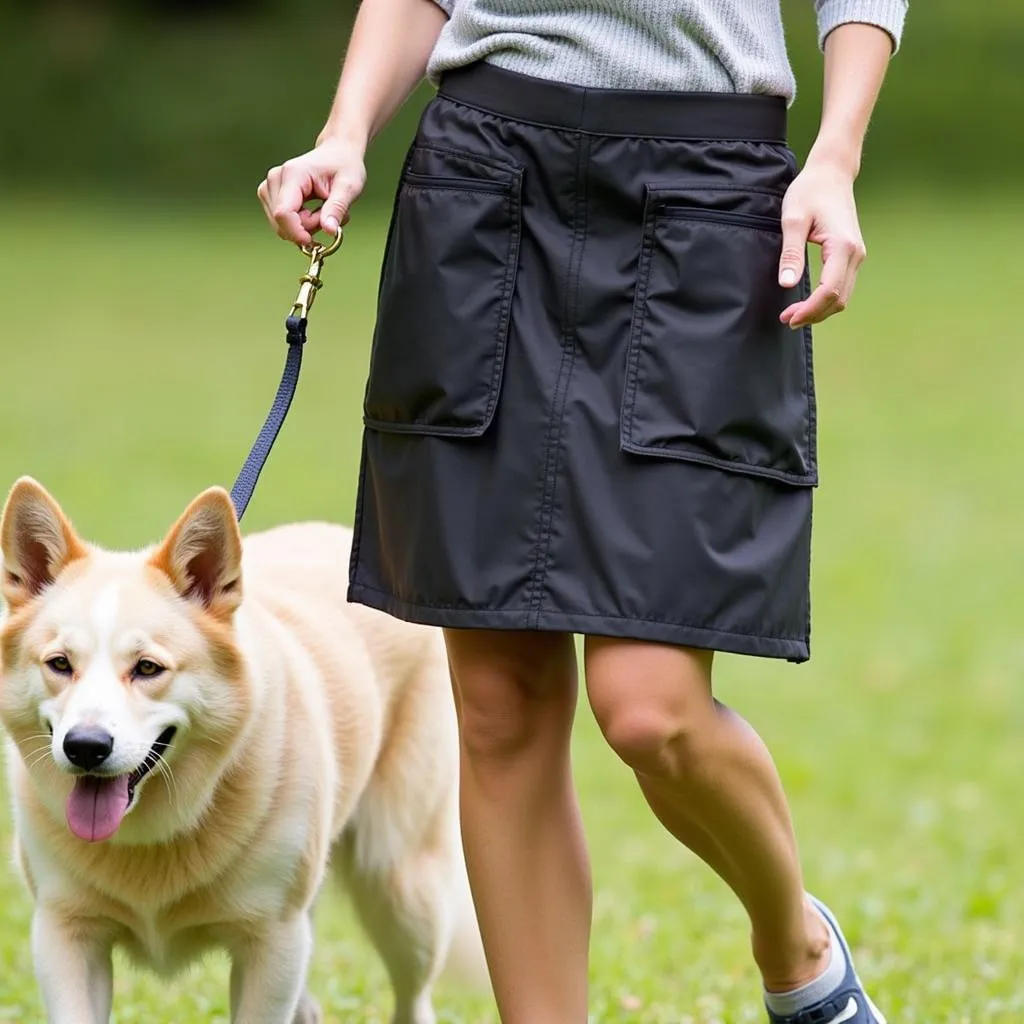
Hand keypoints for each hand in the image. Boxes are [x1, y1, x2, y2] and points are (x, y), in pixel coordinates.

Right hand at [257, 133, 366, 245]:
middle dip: (307, 228)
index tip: (314, 240)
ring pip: (282, 225)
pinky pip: (283, 223)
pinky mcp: (270, 195)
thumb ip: (337, 208)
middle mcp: (275, 179)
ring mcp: (270, 187)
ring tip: (322, 209)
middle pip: (282, 222)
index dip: (296, 232)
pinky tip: (313, 211)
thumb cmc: (344, 166)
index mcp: (293, 174)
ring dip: (306, 226)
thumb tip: (329, 231)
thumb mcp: (349, 187)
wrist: (338, 152)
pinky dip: (301, 224)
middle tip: (328, 214)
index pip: (283, 213)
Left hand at [777, 157, 866, 328]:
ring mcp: (857, 255)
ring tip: (794, 314)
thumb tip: (787, 284)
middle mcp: (855, 253)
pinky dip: (826, 300)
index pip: (829, 291)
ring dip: (820, 310)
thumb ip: (791, 253)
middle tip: (786, 320)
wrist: (831, 173)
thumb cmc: (810, 191)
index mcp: (842, 246)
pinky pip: (842, 286)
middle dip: (813, 314)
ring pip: (843, 296)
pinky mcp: (852, 255)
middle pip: (838, 299)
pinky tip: (808, 302)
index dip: (809, 310)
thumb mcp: (793, 220)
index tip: (789, 318)